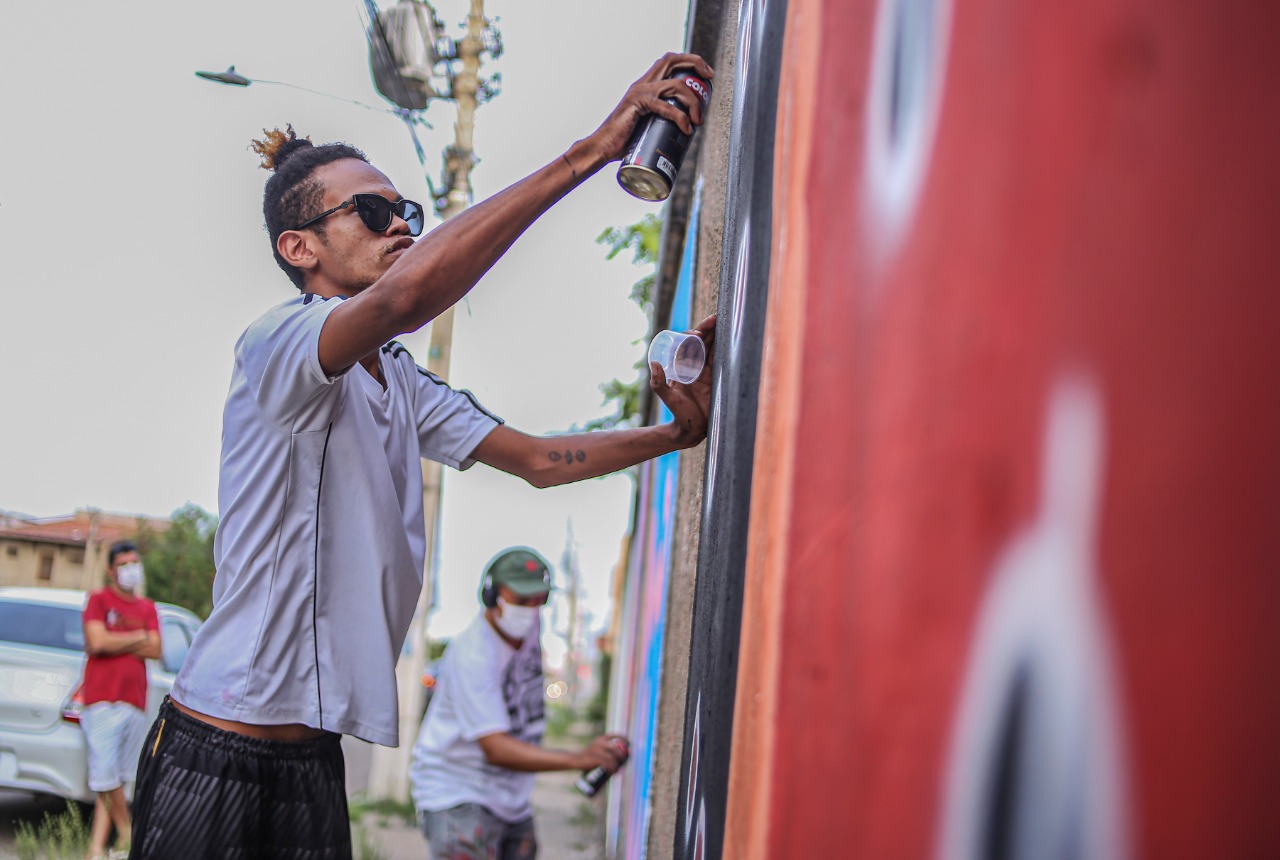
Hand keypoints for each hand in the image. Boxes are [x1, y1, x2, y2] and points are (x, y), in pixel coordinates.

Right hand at [578, 733, 629, 772]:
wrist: (575, 760)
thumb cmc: (588, 757)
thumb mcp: (596, 749)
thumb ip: (606, 750)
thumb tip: (622, 757)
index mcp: (600, 739)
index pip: (614, 735)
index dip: (623, 737)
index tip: (630, 743)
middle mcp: (599, 743)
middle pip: (616, 748)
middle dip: (623, 756)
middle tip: (625, 762)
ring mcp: (597, 750)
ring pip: (612, 757)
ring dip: (618, 765)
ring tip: (619, 770)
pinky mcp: (595, 758)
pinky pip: (607, 764)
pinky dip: (612, 769)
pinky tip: (614, 772)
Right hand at [583, 53, 714, 163]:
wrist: (602, 147)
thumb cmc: (623, 141)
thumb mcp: (646, 124)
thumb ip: (660, 121)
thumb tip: (684, 131)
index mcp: (644, 85)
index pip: (668, 61)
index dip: (689, 61)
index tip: (706, 73)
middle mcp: (642, 83)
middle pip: (672, 60)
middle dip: (695, 63)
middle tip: (710, 77)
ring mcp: (640, 92)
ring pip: (676, 85)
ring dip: (693, 100)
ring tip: (698, 119)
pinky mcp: (639, 105)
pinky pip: (666, 107)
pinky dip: (680, 118)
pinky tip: (687, 129)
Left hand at [652, 314, 716, 447]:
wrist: (693, 430)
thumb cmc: (679, 415)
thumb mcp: (669, 399)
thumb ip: (659, 385)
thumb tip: (654, 363)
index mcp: (682, 366)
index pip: (687, 345)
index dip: (692, 334)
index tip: (697, 332)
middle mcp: (694, 366)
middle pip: (701, 342)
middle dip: (708, 329)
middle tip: (715, 318)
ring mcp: (706, 371)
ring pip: (712, 347)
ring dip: (717, 334)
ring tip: (723, 320)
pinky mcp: (717, 377)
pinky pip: (721, 359)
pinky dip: (726, 347)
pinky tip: (732, 338)